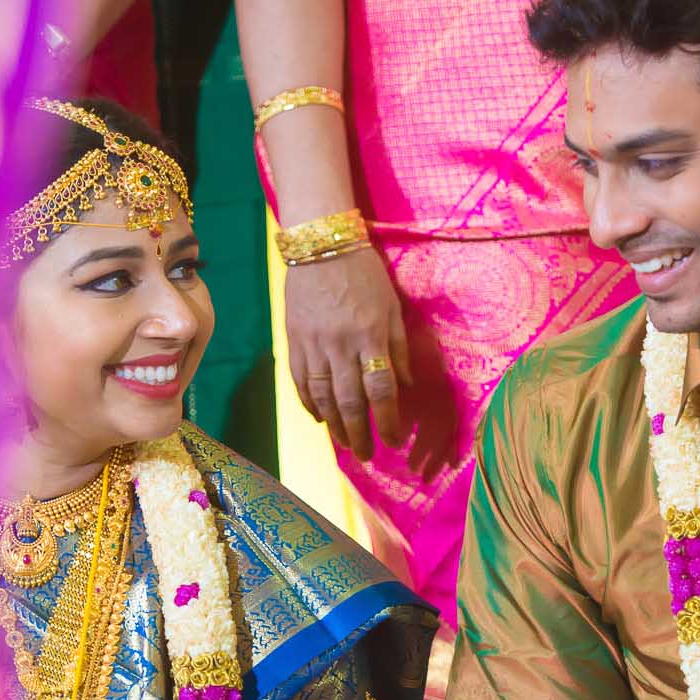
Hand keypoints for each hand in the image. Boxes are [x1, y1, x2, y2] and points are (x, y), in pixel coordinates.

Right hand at [284, 245, 411, 460]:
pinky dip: (309, 404)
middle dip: (360, 433)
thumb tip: (406, 386)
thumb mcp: (391, 306)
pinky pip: (300, 381)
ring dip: (334, 425)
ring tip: (344, 443)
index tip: (393, 440)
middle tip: (366, 455)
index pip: (380, 389)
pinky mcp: (293, 340)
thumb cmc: (364, 273)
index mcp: (370, 335)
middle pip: (350, 400)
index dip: (387, 420)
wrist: (319, 244)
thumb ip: (399, 347)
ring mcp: (313, 344)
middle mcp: (341, 344)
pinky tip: (319, 419)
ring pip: (322, 396)